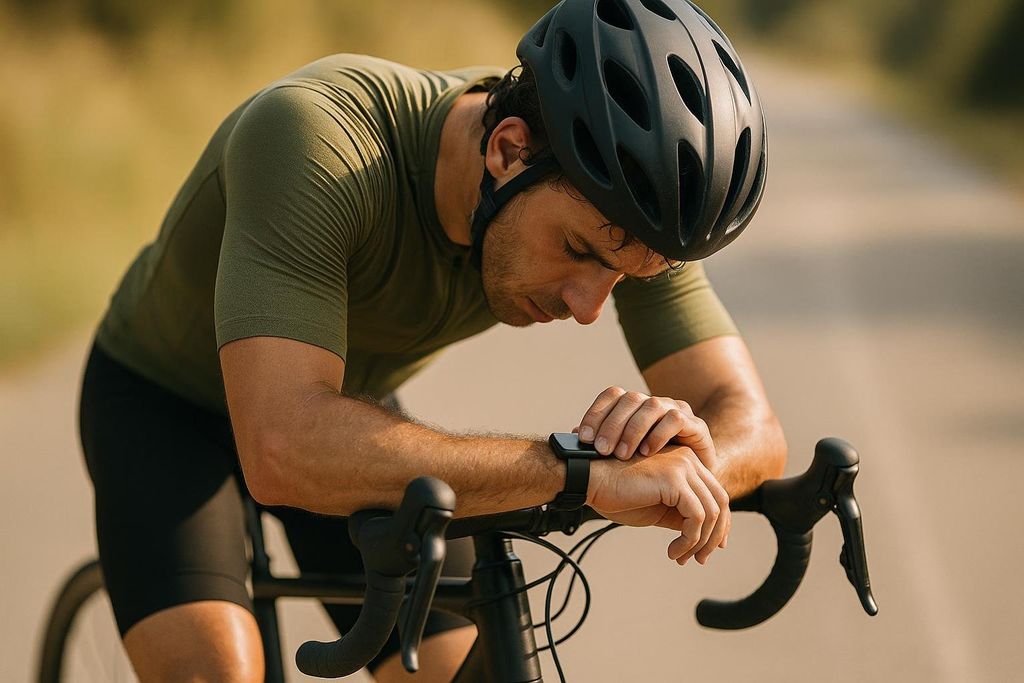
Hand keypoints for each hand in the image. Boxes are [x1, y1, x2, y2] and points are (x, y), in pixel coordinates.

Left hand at [575, 387, 717, 469]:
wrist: (695, 485)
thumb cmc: (653, 473)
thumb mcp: (623, 461)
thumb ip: (601, 445)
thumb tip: (571, 436)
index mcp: (635, 408)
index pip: (611, 395)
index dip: (596, 413)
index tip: (583, 437)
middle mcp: (655, 404)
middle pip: (629, 399)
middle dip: (612, 424)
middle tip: (602, 450)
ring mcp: (676, 411)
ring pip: (651, 406)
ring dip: (634, 429)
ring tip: (622, 455)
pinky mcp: (696, 426)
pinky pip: (676, 419)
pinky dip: (659, 434)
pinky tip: (647, 452)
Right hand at [587, 443, 730, 563]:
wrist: (589, 480)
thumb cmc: (616, 493)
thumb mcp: (656, 507)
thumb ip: (680, 514)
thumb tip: (702, 536)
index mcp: (685, 462)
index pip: (715, 495)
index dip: (718, 524)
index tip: (709, 548)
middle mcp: (688, 460)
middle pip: (720, 502)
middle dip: (713, 535)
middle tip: (698, 559)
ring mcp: (682, 467)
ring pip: (711, 512)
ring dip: (699, 542)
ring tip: (680, 557)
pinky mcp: (673, 479)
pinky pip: (696, 517)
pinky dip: (689, 540)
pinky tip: (672, 550)